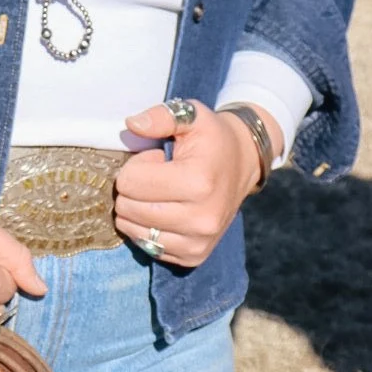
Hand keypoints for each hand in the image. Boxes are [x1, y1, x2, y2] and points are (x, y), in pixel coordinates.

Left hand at [114, 100, 281, 267]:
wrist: (243, 163)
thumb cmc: (212, 138)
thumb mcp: (191, 115)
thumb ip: (161, 116)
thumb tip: (132, 125)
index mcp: (198, 182)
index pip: (129, 182)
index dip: (135, 165)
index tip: (156, 159)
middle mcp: (201, 219)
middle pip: (128, 208)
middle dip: (132, 188)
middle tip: (156, 176)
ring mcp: (198, 242)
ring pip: (133, 230)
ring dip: (135, 209)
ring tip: (160, 193)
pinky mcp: (193, 256)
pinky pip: (147, 246)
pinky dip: (145, 228)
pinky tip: (163, 211)